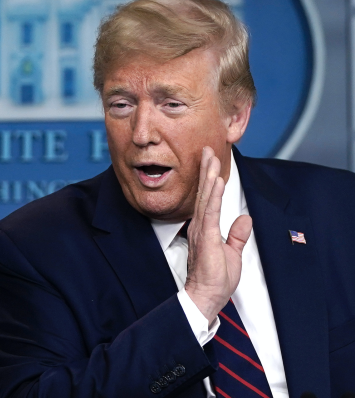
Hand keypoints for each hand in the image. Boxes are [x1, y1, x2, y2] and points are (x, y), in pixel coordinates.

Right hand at [183, 147, 252, 320]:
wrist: (206, 296)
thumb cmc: (216, 279)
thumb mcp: (232, 253)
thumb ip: (237, 235)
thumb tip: (245, 218)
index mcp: (206, 228)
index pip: (208, 199)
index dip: (209, 179)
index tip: (211, 161)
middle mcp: (201, 225)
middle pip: (204, 192)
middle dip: (206, 170)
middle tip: (207, 149)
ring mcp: (202, 229)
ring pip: (206, 197)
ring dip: (208, 176)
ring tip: (210, 158)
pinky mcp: (206, 236)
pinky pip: (210, 211)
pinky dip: (212, 195)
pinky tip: (214, 181)